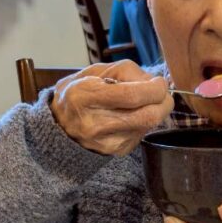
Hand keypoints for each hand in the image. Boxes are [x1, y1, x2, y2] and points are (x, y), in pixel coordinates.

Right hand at [50, 60, 173, 155]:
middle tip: (161, 92)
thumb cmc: (77, 94)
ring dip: (156, 111)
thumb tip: (153, 81)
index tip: (159, 82)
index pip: (132, 95)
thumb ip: (124, 71)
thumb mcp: (92, 73)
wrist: (58, 128)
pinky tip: (134, 115)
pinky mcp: (117, 151)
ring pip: (148, 126)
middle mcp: (95, 124)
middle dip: (163, 101)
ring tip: (146, 101)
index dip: (154, 88)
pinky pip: (142, 133)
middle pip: (147, 116)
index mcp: (84, 97)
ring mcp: (107, 142)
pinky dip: (145, 121)